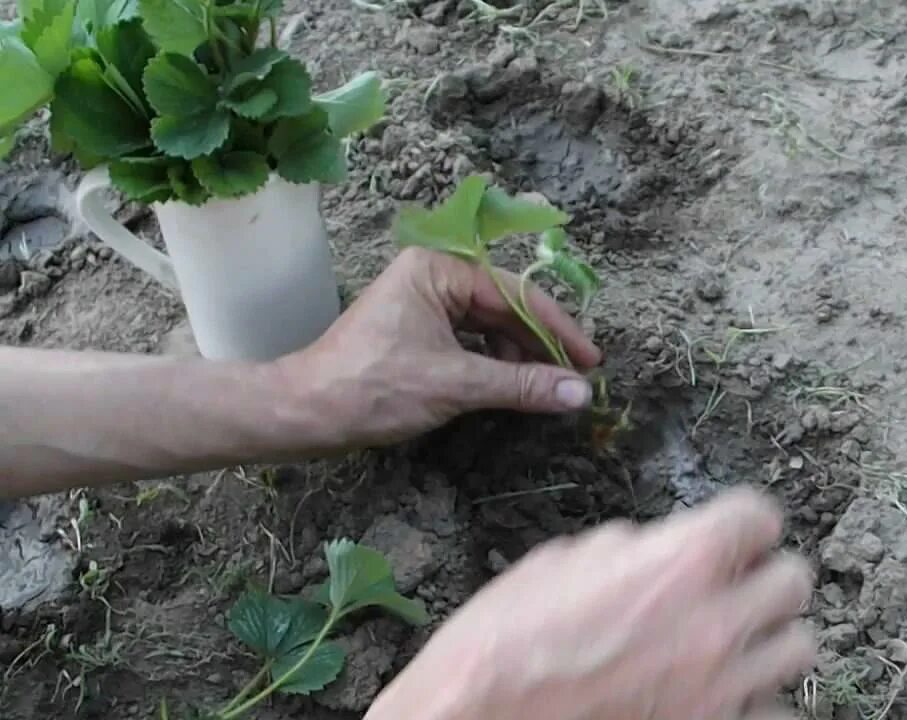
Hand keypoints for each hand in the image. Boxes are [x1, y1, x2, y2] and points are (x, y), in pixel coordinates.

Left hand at [281, 247, 602, 446]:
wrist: (305, 413)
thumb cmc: (374, 388)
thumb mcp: (456, 384)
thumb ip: (522, 385)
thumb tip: (580, 393)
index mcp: (437, 270)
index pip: (515, 293)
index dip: (557, 329)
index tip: (591, 360)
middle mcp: (432, 277)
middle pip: (504, 308)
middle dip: (540, 345)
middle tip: (576, 379)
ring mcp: (423, 304)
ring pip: (489, 327)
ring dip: (518, 357)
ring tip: (545, 389)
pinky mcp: (416, 332)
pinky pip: (469, 342)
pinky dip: (493, 364)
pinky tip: (512, 387)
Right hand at [366, 488, 817, 719]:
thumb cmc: (502, 642)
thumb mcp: (561, 562)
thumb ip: (630, 549)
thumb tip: (654, 549)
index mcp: (680, 561)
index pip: (760, 516)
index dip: (744, 521)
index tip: (734, 532)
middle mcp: (714, 621)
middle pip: (795, 579)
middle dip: (764, 576)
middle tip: (736, 584)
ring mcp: (721, 687)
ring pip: (799, 647)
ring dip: (769, 638)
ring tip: (736, 640)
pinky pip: (773, 712)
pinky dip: (754, 701)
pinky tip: (723, 694)